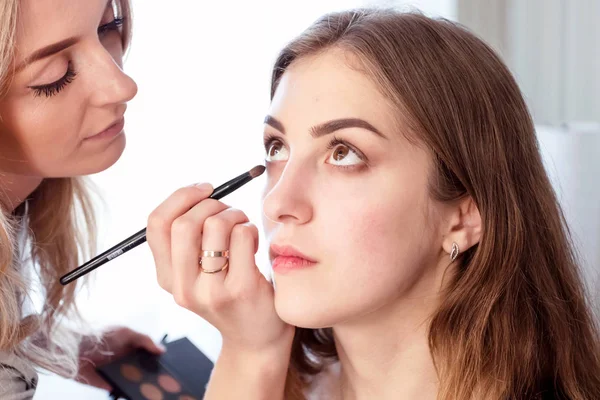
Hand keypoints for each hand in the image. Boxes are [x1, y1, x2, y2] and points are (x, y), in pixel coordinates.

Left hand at [76, 327, 164, 390]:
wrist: (74, 351)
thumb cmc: (100, 337)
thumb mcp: (125, 332)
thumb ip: (144, 339)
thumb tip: (161, 350)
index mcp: (133, 347)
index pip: (150, 355)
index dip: (159, 359)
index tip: (171, 364)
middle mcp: (128, 361)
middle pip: (146, 369)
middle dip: (155, 373)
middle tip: (167, 379)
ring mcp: (120, 374)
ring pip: (137, 381)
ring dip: (145, 384)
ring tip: (157, 388)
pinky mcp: (111, 385)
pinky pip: (124, 390)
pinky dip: (131, 392)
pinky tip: (139, 393)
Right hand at [146, 183, 293, 354]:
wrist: (256, 339)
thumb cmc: (229, 292)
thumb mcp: (196, 273)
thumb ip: (189, 240)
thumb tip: (199, 191)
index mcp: (167, 278)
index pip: (156, 224)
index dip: (180, 197)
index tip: (204, 189)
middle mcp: (183, 288)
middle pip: (184, 223)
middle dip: (211, 204)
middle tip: (229, 212)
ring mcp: (211, 290)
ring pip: (216, 225)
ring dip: (236, 214)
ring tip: (243, 228)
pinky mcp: (240, 289)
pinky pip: (243, 235)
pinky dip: (251, 229)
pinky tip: (254, 245)